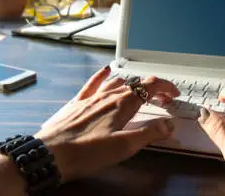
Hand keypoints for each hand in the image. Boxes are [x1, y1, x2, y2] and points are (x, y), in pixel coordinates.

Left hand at [35, 66, 179, 182]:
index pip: (150, 86)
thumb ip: (149, 134)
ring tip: (140, 90)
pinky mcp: (77, 104)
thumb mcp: (124, 146)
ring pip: (117, 82)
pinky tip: (105, 70)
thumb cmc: (86, 152)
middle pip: (136, 84)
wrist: (50, 154)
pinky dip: (102, 75)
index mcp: (122, 104)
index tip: (174, 94)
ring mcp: (92, 98)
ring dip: (133, 84)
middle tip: (163, 99)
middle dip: (153, 89)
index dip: (165, 87)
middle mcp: (108, 96)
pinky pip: (92, 83)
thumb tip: (168, 125)